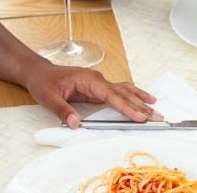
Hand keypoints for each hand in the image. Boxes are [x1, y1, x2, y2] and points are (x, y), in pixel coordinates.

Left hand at [23, 62, 159, 127]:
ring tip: (155, 107)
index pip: (112, 95)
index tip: (140, 116)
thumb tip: (75, 123)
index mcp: (89, 80)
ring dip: (140, 100)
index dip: (127, 107)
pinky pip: (119, 92)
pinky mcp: (98, 88)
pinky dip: (133, 96)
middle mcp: (98, 79)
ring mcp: (99, 83)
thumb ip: (63, 111)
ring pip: (125, 91)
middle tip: (157, 116)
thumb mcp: (48, 98)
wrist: (39, 72)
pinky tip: (143, 99)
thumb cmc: (44, 82)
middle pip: (124, 93)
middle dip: (141, 105)